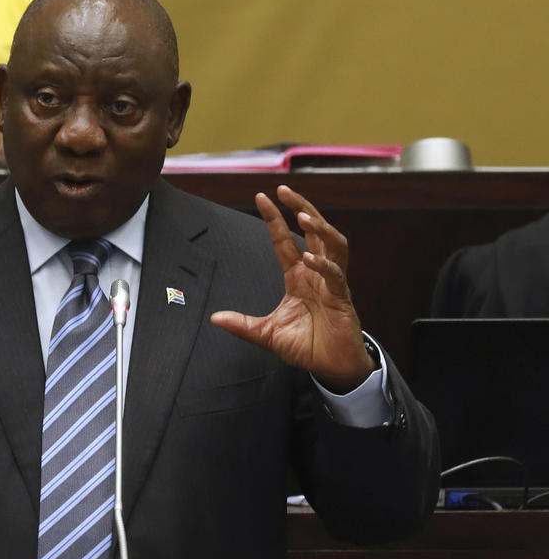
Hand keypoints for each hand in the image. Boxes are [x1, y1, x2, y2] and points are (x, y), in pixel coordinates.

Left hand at [209, 185, 375, 392]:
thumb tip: (216, 318)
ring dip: (320, 229)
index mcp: (298, 278)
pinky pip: (336, 276)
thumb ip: (243, 325)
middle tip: (285, 191)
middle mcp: (316, 275)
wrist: (331, 367)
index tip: (263, 198)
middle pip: (315, 232)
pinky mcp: (342, 299)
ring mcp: (332, 284)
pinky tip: (308, 259)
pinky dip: (323, 266)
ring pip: (333, 246)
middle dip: (302, 209)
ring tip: (303, 217)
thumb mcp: (267, 334)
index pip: (286, 241)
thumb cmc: (306, 346)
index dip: (275, 220)